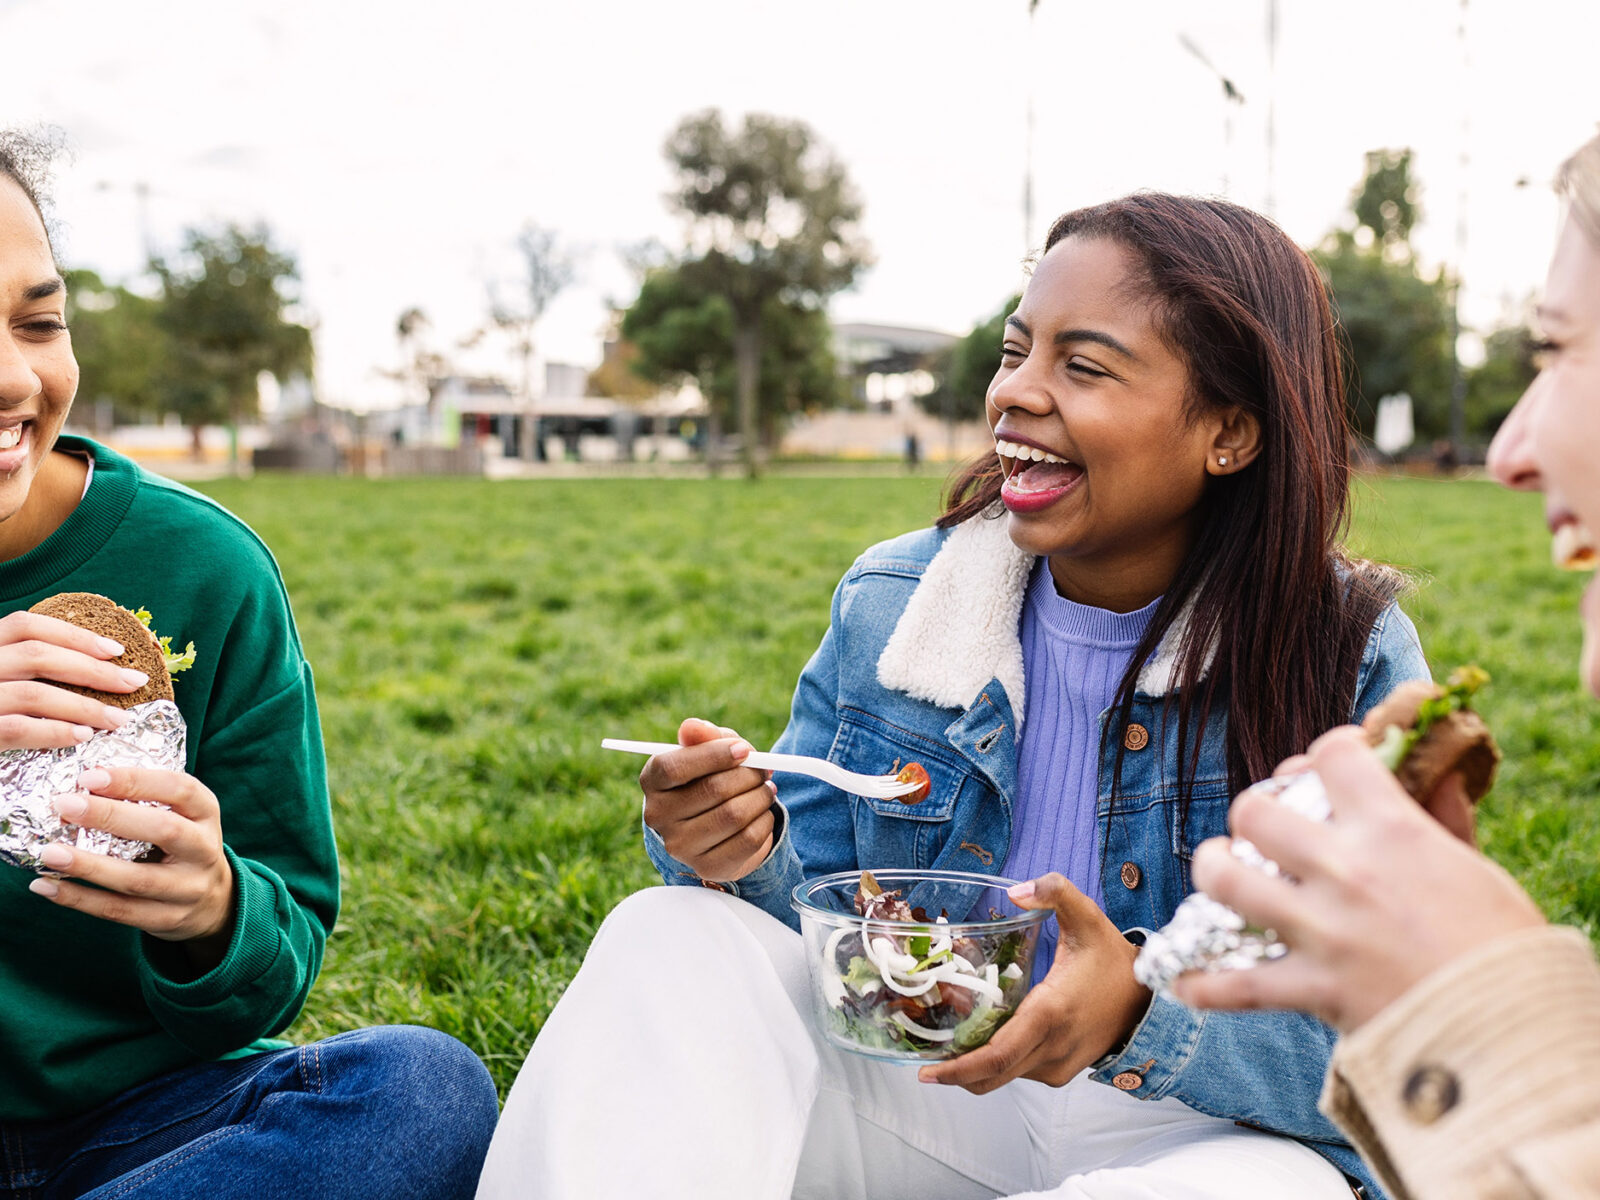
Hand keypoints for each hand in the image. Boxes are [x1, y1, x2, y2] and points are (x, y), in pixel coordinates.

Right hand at [0, 610, 149, 748]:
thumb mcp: (0, 676)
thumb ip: (24, 667)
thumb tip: (94, 664)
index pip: (26, 625)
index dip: (73, 634)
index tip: (116, 650)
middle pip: (38, 655)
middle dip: (93, 669)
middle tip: (134, 682)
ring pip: (33, 693)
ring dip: (83, 706)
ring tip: (117, 719)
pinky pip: (16, 729)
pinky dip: (53, 731)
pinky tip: (81, 737)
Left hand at [28, 766, 236, 970]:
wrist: (215, 902)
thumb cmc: (183, 846)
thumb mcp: (182, 816)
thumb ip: (145, 799)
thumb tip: (81, 784)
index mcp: (206, 814)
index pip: (180, 788)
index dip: (136, 780)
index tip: (89, 776)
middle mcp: (204, 849)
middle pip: (164, 830)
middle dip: (110, 816)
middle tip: (65, 805)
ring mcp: (189, 888)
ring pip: (137, 879)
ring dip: (88, 866)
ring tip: (48, 853)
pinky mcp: (168, 919)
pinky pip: (119, 911)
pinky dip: (79, 899)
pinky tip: (47, 886)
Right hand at [640, 717, 776, 882]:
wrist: (711, 826)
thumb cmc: (706, 777)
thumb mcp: (705, 751)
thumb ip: (702, 735)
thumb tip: (695, 727)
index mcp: (652, 781)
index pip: (674, 767)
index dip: (714, 755)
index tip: (744, 750)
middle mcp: (658, 816)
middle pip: (712, 790)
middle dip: (749, 775)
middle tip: (764, 770)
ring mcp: (680, 846)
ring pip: (734, 815)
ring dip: (761, 797)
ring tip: (766, 789)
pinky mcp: (707, 866)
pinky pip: (748, 840)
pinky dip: (765, 821)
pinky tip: (763, 813)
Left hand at [918, 873, 1150, 1093]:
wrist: (1150, 1000)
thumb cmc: (1114, 960)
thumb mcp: (1087, 917)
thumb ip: (1054, 892)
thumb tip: (1015, 890)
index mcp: (1050, 1014)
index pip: (997, 1055)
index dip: (959, 1068)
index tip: (927, 1071)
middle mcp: (1052, 1048)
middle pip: (993, 1076)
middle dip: (955, 1075)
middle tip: (925, 1064)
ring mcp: (1058, 1065)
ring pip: (1006, 1077)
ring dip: (976, 1068)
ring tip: (949, 1046)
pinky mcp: (1062, 1072)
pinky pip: (1021, 1073)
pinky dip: (1000, 1064)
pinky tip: (986, 1042)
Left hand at [1172, 726, 1544, 1031]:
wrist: (1515, 1034)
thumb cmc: (1505, 947)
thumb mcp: (1479, 869)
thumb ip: (1447, 820)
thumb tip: (1442, 772)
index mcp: (1391, 830)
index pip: (1332, 755)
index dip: (1326, 750)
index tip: (1327, 765)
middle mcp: (1344, 870)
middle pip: (1254, 810)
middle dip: (1254, 813)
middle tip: (1265, 830)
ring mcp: (1321, 929)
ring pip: (1225, 880)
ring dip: (1214, 872)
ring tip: (1222, 873)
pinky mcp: (1310, 988)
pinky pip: (1235, 986)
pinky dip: (1203, 986)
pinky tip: (1184, 981)